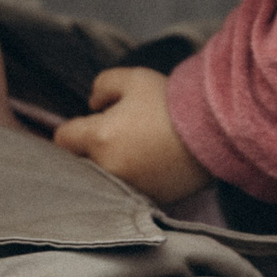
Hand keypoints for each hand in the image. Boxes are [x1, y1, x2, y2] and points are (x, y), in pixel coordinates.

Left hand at [54, 67, 212, 203]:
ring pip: (104, 179)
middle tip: (111, 136)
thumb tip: (93, 104)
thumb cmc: (169, 102)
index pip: (63, 139)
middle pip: (80, 164)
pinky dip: (134, 178)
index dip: (71, 129)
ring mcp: (130, 187)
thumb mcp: (133, 78)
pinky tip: (151, 163)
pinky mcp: (150, 198)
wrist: (214, 130)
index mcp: (99, 137)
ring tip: (134, 150)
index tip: (87, 123)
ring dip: (111, 166)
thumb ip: (103, 86)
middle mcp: (109, 168)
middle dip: (88, 151)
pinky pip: (130, 190)